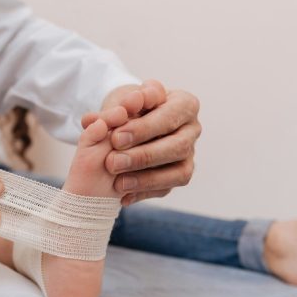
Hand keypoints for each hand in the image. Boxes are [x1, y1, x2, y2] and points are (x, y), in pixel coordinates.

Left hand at [82, 80, 200, 205]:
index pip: (170, 115)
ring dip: (147, 179)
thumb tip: (103, 118)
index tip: (116, 138)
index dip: (143, 128)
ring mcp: (189, 154)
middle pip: (178, 146)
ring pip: (179, 172)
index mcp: (184, 103)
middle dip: (144, 156)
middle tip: (113, 162)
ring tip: (118, 182)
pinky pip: (168, 188)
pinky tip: (123, 195)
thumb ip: (113, 109)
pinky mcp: (181, 175)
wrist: (128, 124)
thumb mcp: (119, 101)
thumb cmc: (128, 107)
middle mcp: (192, 129)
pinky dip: (144, 192)